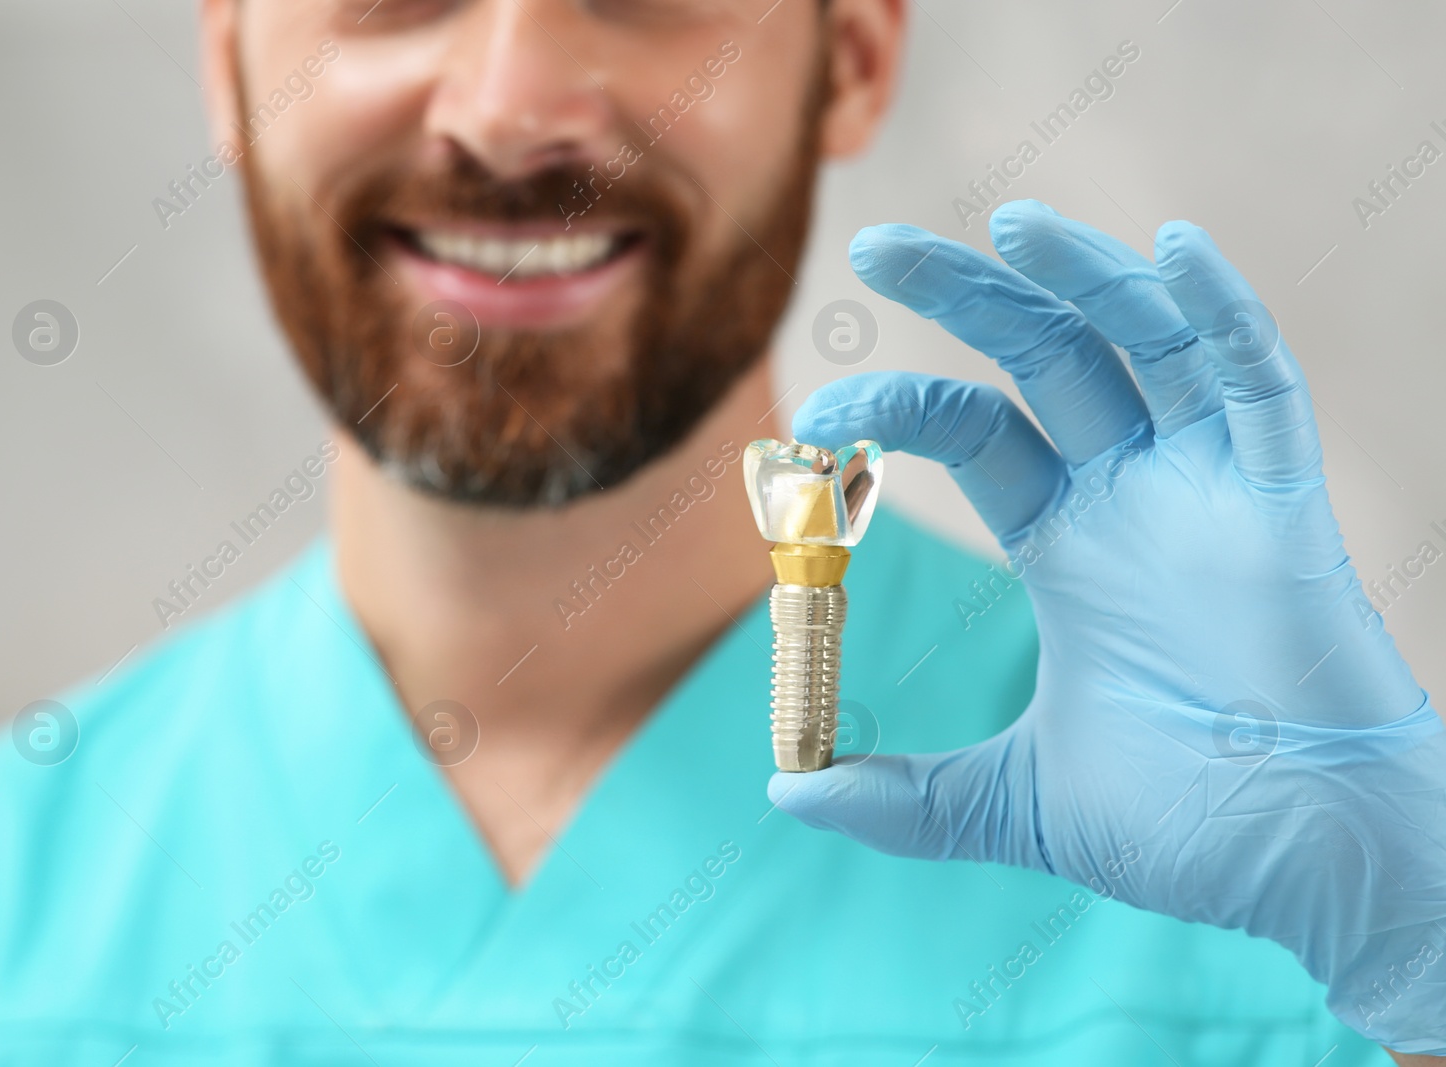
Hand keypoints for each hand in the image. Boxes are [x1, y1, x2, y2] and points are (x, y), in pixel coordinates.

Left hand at [769, 201, 1445, 1055]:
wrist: (1312, 868)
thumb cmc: (1186, 827)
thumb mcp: (1017, 803)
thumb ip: (908, 798)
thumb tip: (786, 787)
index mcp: (1070, 542)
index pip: (976, 428)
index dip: (899, 406)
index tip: (819, 418)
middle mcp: (1135, 497)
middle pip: (1046, 356)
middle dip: (965, 293)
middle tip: (874, 246)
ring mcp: (1211, 492)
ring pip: (1147, 344)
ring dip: (1082, 276)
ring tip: (1006, 221)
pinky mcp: (1286, 509)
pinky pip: (1261, 386)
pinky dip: (1223, 315)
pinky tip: (1175, 249)